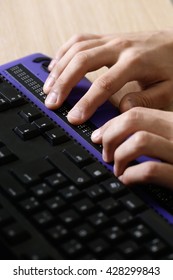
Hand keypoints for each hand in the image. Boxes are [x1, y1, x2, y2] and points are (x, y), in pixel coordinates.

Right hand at [43, 30, 172, 124]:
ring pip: (76, 49)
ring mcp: (111, 40)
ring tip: (48, 87)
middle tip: (52, 103)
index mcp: (135, 62)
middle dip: (63, 84)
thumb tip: (121, 109)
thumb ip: (146, 101)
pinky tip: (55, 66)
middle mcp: (119, 47)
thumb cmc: (171, 67)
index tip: (74, 118)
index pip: (104, 84)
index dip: (86, 102)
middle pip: (82, 62)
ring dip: (59, 69)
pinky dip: (63, 53)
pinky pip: (78, 40)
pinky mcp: (106, 38)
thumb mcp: (168, 89)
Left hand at [91, 107, 172, 188]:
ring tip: (117, 170)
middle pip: (133, 120)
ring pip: (139, 141)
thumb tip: (115, 136)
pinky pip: (150, 170)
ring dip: (120, 156)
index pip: (136, 113)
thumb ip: (153, 133)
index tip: (98, 136)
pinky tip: (127, 180)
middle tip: (106, 154)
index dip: (111, 125)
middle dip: (110, 137)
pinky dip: (131, 175)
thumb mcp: (171, 139)